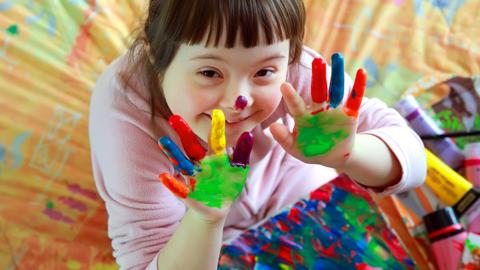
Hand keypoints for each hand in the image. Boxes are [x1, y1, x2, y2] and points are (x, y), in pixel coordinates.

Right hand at [158, 110, 252, 221]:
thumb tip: (248, 134)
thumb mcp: (238, 170)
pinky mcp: (188, 194)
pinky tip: (164, 176)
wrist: (218, 208)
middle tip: (174, 117)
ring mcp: (193, 178)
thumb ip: (242, 154)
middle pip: (191, 146)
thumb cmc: (228, 185)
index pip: (214, 139)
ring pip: (181, 163)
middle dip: (183, 133)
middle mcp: (201, 163)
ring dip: (173, 153)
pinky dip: (172, 183)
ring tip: (163, 141)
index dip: (216, 128)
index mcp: (214, 157)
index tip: (217, 112)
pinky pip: (179, 188)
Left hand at [270, 53, 366, 168]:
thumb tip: (272, 127)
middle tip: (317, 61)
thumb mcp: (295, 148)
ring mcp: (334, 111)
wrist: (332, 156)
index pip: (296, 105)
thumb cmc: (310, 150)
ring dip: (336, 74)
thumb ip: (283, 138)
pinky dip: (359, 86)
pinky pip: (355, 98)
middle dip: (318, 76)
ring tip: (337, 57)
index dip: (291, 96)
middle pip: (318, 90)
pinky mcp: (350, 114)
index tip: (283, 85)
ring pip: (336, 89)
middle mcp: (319, 109)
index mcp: (303, 117)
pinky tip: (362, 71)